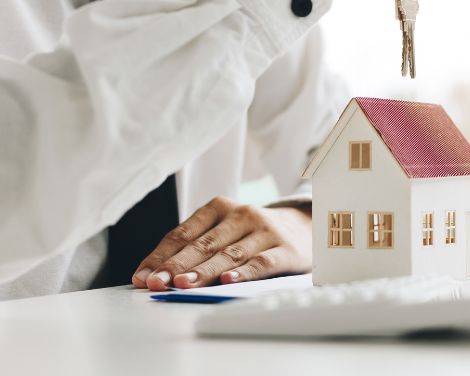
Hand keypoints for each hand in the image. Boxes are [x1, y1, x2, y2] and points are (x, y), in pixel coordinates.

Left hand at [131, 196, 311, 290]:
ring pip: (229, 254)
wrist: (305, 227)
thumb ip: (196, 247)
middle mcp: (242, 215)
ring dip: (203, 271)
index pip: (183, 232)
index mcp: (220, 207)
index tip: (142, 276)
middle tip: (156, 282)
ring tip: (182, 284)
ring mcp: (265, 231)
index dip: (160, 255)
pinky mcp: (285, 249)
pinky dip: (243, 273)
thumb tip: (155, 275)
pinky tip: (227, 282)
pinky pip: (261, 263)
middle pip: (204, 244)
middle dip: (176, 265)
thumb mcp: (225, 229)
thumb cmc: (254, 233)